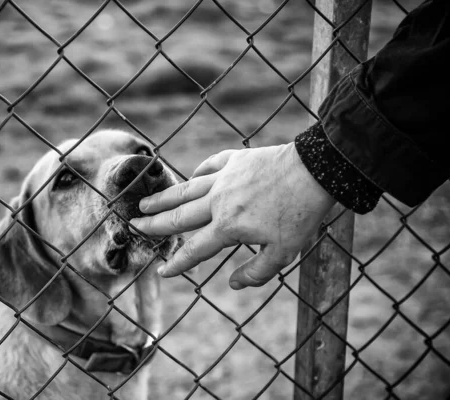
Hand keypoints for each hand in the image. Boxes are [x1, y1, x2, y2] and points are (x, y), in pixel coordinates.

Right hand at [130, 143, 335, 289]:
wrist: (314, 171)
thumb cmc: (300, 214)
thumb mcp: (283, 253)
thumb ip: (256, 272)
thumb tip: (232, 283)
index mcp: (228, 226)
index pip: (195, 250)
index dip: (178, 263)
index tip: (162, 271)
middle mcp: (218, 202)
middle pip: (179, 216)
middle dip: (155, 225)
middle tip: (135, 226)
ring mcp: (224, 178)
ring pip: (186, 190)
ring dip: (164, 198)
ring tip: (145, 203)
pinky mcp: (235, 160)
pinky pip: (209, 166)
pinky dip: (197, 173)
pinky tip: (191, 177)